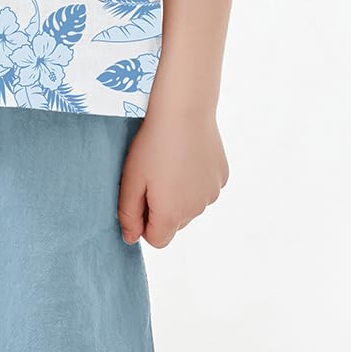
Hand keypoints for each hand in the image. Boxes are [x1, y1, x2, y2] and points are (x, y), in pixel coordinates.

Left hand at [118, 97, 228, 247]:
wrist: (184, 111)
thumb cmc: (152, 144)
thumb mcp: (130, 180)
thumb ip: (128, 214)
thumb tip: (131, 239)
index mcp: (171, 214)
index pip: (157, 240)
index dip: (144, 224)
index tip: (140, 199)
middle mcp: (196, 210)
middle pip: (174, 224)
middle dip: (162, 209)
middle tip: (153, 177)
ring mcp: (212, 194)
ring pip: (191, 206)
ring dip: (180, 195)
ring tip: (170, 164)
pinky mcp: (222, 177)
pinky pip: (204, 189)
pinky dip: (195, 181)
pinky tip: (187, 158)